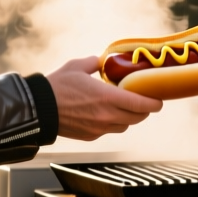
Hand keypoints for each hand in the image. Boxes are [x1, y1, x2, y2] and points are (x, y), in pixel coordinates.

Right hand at [46, 57, 162, 139]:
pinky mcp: (91, 136)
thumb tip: (102, 60)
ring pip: (125, 125)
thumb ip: (95, 63)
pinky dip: (113, 123)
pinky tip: (105, 113)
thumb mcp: (77, 66)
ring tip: (123, 106)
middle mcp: (107, 116)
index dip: (155, 104)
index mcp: (108, 97)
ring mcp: (99, 128)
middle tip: (143, 101)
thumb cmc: (57, 86)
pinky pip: (110, 130)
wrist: (39, 109)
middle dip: (144, 110)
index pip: (142, 105)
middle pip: (138, 118)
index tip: (159, 100)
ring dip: (129, 117)